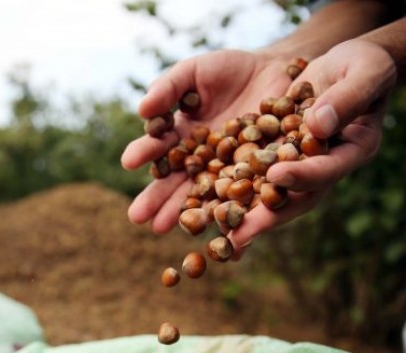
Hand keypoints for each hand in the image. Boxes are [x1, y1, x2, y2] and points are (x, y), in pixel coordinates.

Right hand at [121, 49, 294, 233]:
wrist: (277, 71)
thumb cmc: (228, 71)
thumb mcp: (193, 72)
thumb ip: (168, 88)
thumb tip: (142, 110)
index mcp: (179, 136)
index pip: (158, 148)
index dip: (144, 153)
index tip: (128, 161)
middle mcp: (198, 160)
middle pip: (174, 182)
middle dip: (156, 199)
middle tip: (137, 216)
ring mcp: (224, 171)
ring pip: (201, 195)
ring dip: (182, 212)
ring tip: (161, 228)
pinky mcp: (254, 178)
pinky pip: (239, 196)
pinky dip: (227, 210)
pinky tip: (213, 224)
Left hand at [227, 39, 396, 256]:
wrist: (342, 64)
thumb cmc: (363, 64)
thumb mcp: (365, 71)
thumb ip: (347, 97)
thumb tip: (318, 125)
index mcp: (353, 150)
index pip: (328, 169)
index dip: (304, 175)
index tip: (277, 175)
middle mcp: (323, 166)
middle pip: (294, 197)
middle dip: (265, 217)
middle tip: (238, 236)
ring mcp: (297, 166)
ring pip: (268, 195)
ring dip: (242, 214)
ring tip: (214, 231)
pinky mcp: (273, 157)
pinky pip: (249, 176)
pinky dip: (229, 190)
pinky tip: (202, 204)